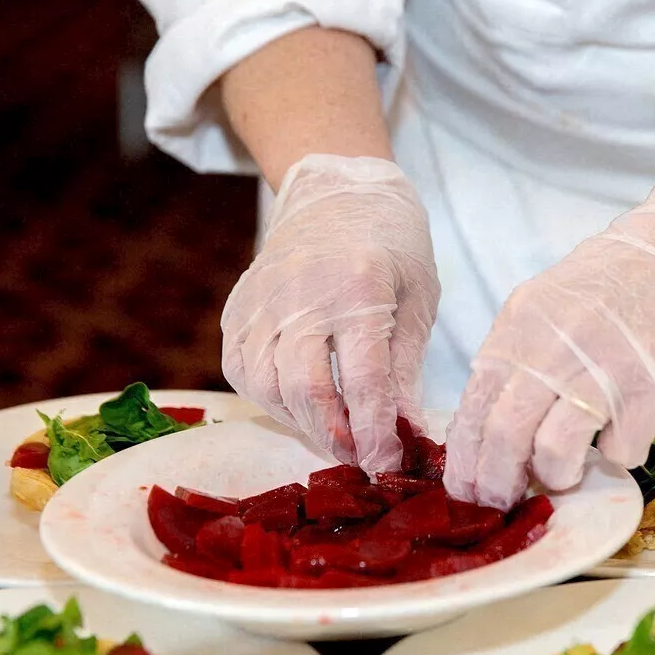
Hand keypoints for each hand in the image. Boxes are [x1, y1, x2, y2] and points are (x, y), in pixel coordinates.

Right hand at [222, 155, 438, 471]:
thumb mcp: (418, 298)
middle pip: (306, 391)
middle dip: (335, 438)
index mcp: (358, 287)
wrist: (337, 190)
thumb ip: (406, 370)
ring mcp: (261, 301)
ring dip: (301, 423)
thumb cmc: (391, 245)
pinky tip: (299, 403)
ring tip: (334, 432)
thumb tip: (406, 437)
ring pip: (267, 388)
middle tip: (360, 459)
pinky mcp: (236, 309)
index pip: (363, 380)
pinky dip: (270, 399)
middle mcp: (301, 294)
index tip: (387, 465)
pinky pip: (242, 371)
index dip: (373, 433)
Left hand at [443, 176, 654, 509]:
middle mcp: (553, 350)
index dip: (465, 460)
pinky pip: (620, 451)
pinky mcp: (648, 393)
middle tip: (503, 502)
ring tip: (565, 474)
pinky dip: (618, 455)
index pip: (474, 407)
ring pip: (555, 451)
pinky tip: (622, 436)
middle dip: (497, 484)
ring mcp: (602, 371)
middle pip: (506, 435)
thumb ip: (514, 358)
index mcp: (518, 329)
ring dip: (556, 476)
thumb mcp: (543, 307)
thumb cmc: (610, 289)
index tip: (465, 490)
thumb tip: (485, 430)